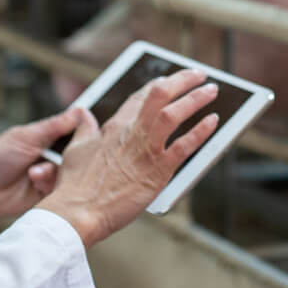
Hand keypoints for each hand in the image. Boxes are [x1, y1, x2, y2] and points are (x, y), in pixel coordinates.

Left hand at [0, 107, 87, 223]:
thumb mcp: (27, 138)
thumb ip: (54, 126)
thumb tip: (80, 110)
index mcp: (47, 138)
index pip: (76, 132)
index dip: (85, 134)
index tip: (89, 135)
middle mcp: (52, 156)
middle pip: (79, 154)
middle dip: (70, 156)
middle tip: (61, 157)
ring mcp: (50, 175)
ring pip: (71, 173)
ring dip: (53, 172)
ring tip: (34, 174)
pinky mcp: (48, 194)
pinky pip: (62, 189)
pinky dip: (50, 186)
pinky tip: (35, 184)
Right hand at [36, 70, 219, 248]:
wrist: (76, 213)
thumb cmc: (74, 187)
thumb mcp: (75, 150)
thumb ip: (84, 130)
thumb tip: (83, 114)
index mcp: (114, 127)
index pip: (140, 97)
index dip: (157, 85)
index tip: (169, 78)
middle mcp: (132, 133)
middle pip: (160, 95)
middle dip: (182, 80)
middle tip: (199, 74)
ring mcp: (146, 150)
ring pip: (174, 114)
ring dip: (195, 99)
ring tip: (211, 90)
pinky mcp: (158, 170)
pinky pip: (185, 145)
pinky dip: (201, 131)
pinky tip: (214, 121)